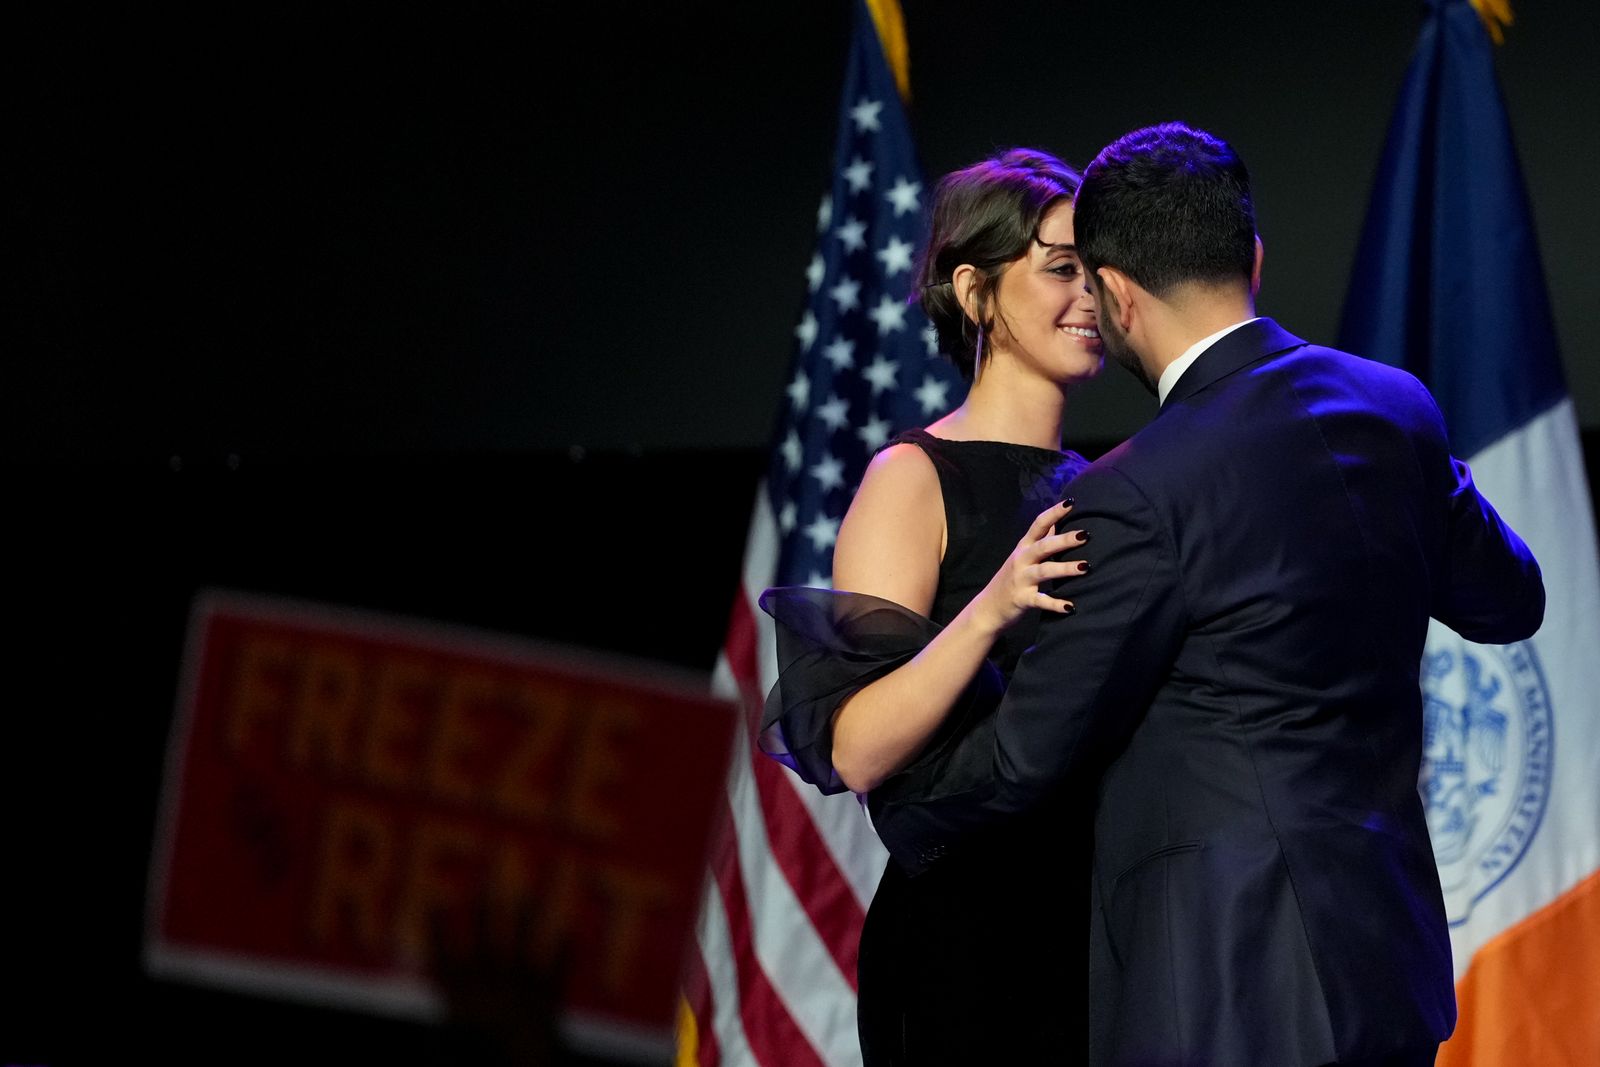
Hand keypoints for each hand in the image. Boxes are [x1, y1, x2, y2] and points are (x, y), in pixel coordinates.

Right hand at [971, 500, 1089, 632]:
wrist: (988, 608)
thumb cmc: (1011, 579)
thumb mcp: (1022, 555)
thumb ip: (1040, 540)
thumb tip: (1056, 521)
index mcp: (1023, 547)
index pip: (1038, 525)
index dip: (1054, 513)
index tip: (1071, 502)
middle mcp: (1021, 560)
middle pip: (1043, 546)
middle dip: (1064, 540)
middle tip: (1085, 535)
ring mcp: (1021, 580)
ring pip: (1044, 571)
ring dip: (1065, 568)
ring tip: (1086, 567)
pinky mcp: (1022, 599)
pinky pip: (1040, 601)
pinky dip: (1055, 604)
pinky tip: (1070, 607)